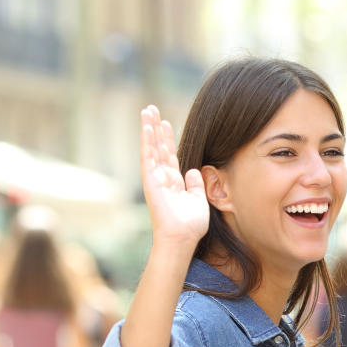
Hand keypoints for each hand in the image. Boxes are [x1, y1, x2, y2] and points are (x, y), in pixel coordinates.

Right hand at [139, 105, 207, 248]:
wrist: (182, 237)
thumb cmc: (191, 225)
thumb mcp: (199, 200)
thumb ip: (196, 185)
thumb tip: (193, 170)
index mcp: (174, 182)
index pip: (170, 155)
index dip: (168, 139)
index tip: (166, 123)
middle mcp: (163, 177)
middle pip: (159, 147)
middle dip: (156, 128)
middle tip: (152, 109)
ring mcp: (155, 177)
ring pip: (151, 147)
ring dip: (149, 128)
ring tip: (147, 110)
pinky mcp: (150, 179)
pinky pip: (148, 155)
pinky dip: (147, 140)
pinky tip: (147, 125)